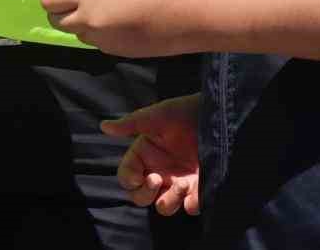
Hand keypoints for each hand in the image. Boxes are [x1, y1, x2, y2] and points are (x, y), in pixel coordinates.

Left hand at [34, 0, 196, 56]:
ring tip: (111, 3)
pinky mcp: (115, 52)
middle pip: (56, 18)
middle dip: (64, 6)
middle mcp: (89, 20)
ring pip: (76, 31)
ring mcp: (102, 40)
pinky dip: (100, 30)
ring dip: (81, 19)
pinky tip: (124, 17)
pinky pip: (95, 41)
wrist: (194, 9)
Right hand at [105, 94, 200, 214]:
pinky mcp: (200, 188)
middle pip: (140, 198)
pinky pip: (191, 206)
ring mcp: (178, 182)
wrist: (216, 115)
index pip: (127, 178)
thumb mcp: (155, 116)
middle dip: (145, 194)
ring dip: (169, 201)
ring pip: (164, 207)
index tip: (141, 175)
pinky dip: (191, 205)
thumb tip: (103, 127)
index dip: (130, 181)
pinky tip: (195, 194)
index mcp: (144, 156)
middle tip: (158, 180)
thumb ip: (130, 125)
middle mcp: (159, 171)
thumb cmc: (182, 112)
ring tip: (183, 183)